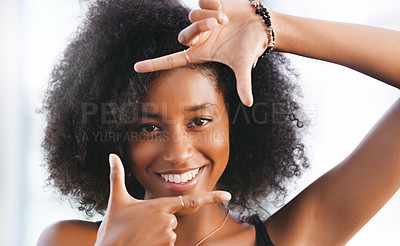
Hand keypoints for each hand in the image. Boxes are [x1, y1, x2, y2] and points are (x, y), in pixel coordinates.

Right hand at [94, 154, 230, 245]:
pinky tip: (144, 242)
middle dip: (160, 220)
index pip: (191, 200)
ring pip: (170, 231)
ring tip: (140, 234)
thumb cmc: (113, 227)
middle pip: (173, 218)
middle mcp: (167, 219)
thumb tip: (111, 155)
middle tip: (140, 225)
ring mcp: (168, 235)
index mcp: (159, 205)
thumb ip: (117, 175)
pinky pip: (168, 243)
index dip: (211, 197)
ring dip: (158, 232)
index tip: (228, 195)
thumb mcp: (116, 199)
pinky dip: (158, 243)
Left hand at [134, 0, 269, 105]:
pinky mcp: (207, 5)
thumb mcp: (244, 65)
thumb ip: (243, 83)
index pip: (172, 60)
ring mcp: (201, 21)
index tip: (136, 68)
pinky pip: (201, 1)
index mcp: (201, 53)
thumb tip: (249, 104)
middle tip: (218, 24)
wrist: (261, 24)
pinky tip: (224, 6)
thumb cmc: (251, 46)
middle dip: (199, 27)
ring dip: (209, 16)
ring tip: (226, 19)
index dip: (154, 64)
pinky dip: (213, 3)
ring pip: (192, 16)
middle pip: (183, 35)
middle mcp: (198, 38)